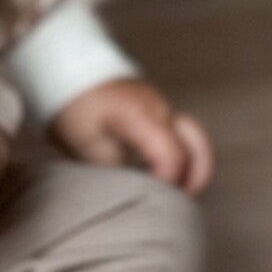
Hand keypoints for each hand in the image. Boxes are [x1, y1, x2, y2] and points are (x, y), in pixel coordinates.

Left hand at [48, 78, 214, 194]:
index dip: (169, 182)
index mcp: (143, 117)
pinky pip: (185, 134)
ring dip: (193, 167)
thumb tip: (137, 188)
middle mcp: (162, 110)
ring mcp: (165, 107)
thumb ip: (115, 169)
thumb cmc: (75, 107)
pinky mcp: (161, 109)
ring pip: (197, 140)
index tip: (155, 199)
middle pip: (200, 147)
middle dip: (196, 178)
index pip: (173, 156)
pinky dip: (184, 155)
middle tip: (178, 201)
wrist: (72, 70)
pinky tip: (162, 172)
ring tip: (173, 191)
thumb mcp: (85, 145)